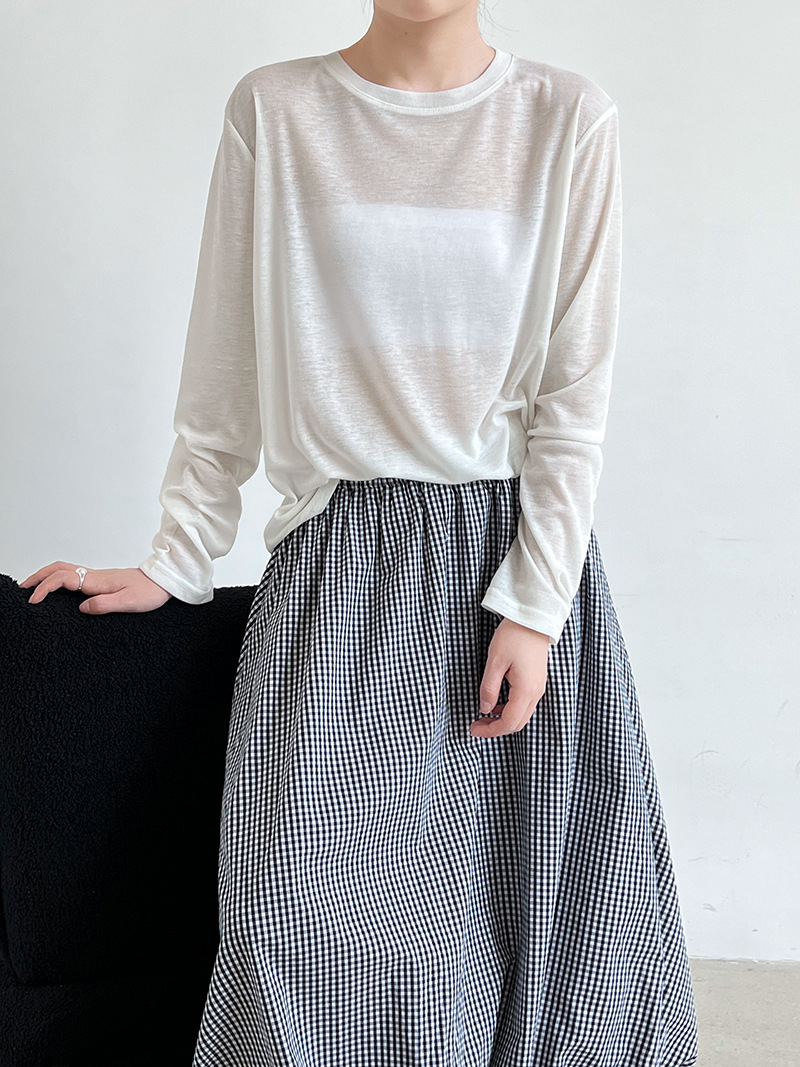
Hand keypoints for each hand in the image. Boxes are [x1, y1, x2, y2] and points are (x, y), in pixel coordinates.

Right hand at [17, 564, 172, 613]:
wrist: (165, 582)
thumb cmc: (150, 592)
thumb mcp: (129, 602)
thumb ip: (105, 605)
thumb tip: (81, 608)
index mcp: (97, 580)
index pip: (63, 579)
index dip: (45, 588)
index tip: (33, 601)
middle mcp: (95, 576)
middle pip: (59, 569)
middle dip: (38, 576)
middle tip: (23, 588)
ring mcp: (98, 577)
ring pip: (65, 571)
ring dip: (47, 576)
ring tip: (34, 588)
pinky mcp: (102, 582)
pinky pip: (74, 576)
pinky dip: (58, 580)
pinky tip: (58, 591)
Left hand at [471, 617, 549, 737]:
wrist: (533, 620)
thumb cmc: (513, 636)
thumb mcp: (495, 662)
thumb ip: (489, 688)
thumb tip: (485, 709)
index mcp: (525, 690)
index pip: (508, 723)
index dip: (490, 730)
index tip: (473, 729)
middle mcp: (536, 693)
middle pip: (517, 723)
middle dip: (496, 728)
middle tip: (476, 725)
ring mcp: (539, 687)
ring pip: (522, 715)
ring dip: (503, 720)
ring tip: (484, 716)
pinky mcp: (537, 681)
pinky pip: (525, 704)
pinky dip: (510, 710)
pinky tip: (496, 703)